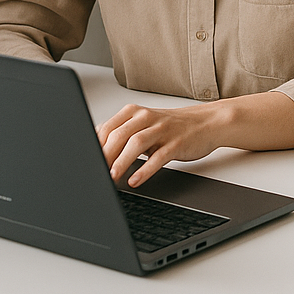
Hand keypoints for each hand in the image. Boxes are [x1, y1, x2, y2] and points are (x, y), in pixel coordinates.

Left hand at [97, 102, 225, 186]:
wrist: (207, 122)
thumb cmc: (172, 127)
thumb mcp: (145, 126)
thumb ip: (122, 135)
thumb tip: (95, 154)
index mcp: (135, 113)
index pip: (108, 127)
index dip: (95, 146)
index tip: (86, 163)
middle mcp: (147, 118)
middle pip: (119, 135)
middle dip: (104, 156)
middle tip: (96, 173)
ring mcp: (163, 130)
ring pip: (136, 143)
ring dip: (121, 161)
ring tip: (112, 177)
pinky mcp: (177, 142)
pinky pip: (158, 156)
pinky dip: (145, 170)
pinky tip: (136, 180)